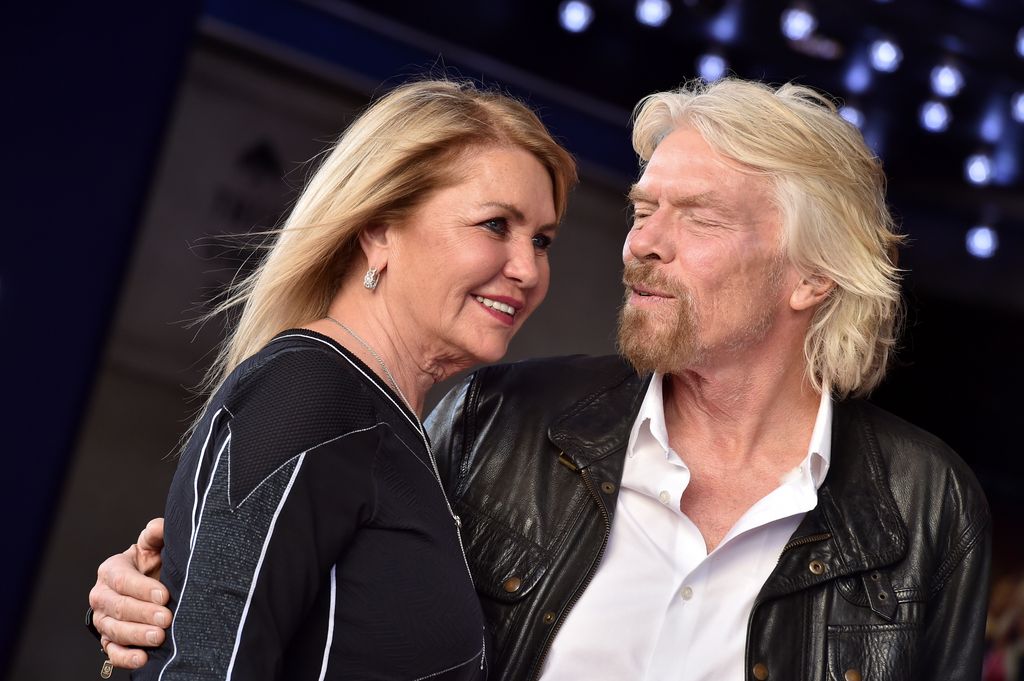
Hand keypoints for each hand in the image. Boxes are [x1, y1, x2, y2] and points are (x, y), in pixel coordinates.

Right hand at [88, 518, 170, 668]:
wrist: (149, 584)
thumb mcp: (154, 546)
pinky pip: (112, 652)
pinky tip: (143, 659)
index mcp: (111, 570)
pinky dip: (125, 658)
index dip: (142, 588)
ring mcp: (103, 620)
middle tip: (166, 618)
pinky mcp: (109, 640)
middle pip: (118, 607)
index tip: (164, 595)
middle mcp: (102, 596)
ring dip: (136, 636)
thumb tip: (159, 527)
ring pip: (114, 630)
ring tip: (158, 637)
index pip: (122, 580)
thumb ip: (156, 534)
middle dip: (142, 614)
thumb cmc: (152, 563)